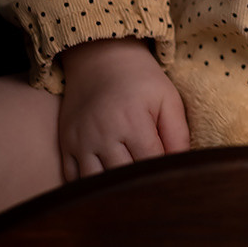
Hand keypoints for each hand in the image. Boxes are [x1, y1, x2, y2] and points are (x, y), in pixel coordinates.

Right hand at [59, 37, 189, 179]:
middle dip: (139, 184)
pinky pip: (73, 180)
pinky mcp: (66, 144)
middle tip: (150, 184)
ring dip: (113, 191)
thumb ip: (178, 133)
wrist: (101, 56)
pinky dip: (88, 189)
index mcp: (132, 120)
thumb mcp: (167, 97)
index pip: (150, 164)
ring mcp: (81, 141)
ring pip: (97, 185)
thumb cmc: (141, 79)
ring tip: (128, 186)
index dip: (162, 174)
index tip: (169, 177)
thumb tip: (181, 166)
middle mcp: (103, 133)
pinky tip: (104, 185)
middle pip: (123, 179)